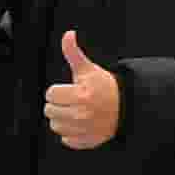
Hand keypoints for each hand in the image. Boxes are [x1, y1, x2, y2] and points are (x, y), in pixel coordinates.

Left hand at [44, 28, 122, 149]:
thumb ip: (73, 52)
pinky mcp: (87, 141)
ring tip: (74, 111)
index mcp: (82, 96)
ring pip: (55, 126)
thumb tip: (68, 34)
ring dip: (61, 118)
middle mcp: (83, 115)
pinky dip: (70, 133)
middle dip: (58, 104)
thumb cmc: (104, 86)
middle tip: (72, 100)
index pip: (51, 94)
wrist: (125, 106)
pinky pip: (65, 140)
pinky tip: (80, 124)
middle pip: (49, 111)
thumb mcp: (88, 69)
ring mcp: (85, 130)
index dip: (58, 90)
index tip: (70, 89)